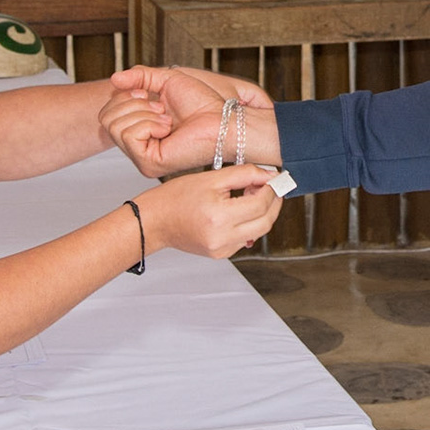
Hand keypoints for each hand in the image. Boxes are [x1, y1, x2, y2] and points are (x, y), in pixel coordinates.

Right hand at [103, 66, 274, 176]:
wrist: (223, 118)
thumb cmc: (202, 103)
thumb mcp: (165, 80)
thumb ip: (139, 77)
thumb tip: (114, 78)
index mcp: (138, 130)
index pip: (106, 113)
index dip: (125, 96)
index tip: (150, 95)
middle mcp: (137, 146)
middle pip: (105, 118)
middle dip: (133, 103)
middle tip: (161, 108)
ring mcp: (142, 157)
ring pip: (115, 126)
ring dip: (144, 112)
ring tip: (167, 118)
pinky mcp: (150, 164)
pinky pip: (130, 135)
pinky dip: (149, 123)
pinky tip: (168, 127)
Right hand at [138, 164, 280, 258]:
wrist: (155, 220)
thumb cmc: (176, 197)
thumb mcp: (212, 178)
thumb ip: (244, 175)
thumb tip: (270, 175)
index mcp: (219, 217)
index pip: (260, 205)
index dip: (271, 190)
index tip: (274, 179)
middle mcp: (222, 238)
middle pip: (265, 222)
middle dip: (273, 203)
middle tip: (270, 187)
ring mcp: (221, 249)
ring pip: (258, 232)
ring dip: (261, 213)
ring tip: (249, 195)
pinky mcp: (220, 254)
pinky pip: (245, 239)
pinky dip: (249, 224)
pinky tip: (238, 210)